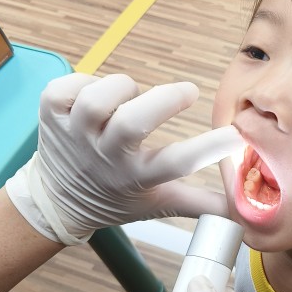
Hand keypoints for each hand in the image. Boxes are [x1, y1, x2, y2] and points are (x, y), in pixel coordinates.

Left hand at [5, 73, 241, 243]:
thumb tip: (240, 210)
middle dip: (165, 100)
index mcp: (136, 177)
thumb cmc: (116, 196)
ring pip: (97, 98)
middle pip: (132, 122)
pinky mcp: (51, 113)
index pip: (177, 163)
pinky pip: (68, 85)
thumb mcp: (158, 203)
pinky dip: (86, 81)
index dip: (209, 147)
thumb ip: (199, 204)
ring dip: (123, 88)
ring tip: (133, 95)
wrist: (57, 199)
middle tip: (187, 92)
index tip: (235, 134)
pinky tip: (98, 93)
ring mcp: (75, 133)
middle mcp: (105, 154)